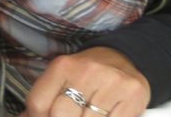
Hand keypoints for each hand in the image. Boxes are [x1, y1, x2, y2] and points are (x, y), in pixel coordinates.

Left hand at [22, 47, 149, 116]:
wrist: (126, 59)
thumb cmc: (87, 75)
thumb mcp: (62, 79)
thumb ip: (44, 99)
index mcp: (62, 66)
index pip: (38, 103)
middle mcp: (86, 71)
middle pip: (60, 115)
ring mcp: (110, 84)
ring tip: (84, 115)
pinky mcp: (132, 96)